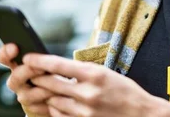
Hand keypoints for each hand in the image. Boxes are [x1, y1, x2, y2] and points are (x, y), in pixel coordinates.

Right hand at [0, 43, 53, 115]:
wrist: (63, 91)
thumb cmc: (55, 70)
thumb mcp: (49, 60)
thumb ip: (42, 56)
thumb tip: (44, 53)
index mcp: (18, 64)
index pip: (4, 57)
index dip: (6, 53)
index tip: (14, 48)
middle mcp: (17, 80)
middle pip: (15, 77)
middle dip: (29, 71)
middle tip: (43, 68)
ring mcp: (23, 95)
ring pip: (27, 95)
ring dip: (44, 90)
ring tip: (60, 85)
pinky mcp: (33, 108)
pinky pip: (37, 107)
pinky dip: (49, 102)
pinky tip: (60, 96)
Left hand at [24, 54, 169, 116]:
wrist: (140, 114)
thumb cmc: (124, 91)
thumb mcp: (106, 73)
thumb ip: (83, 71)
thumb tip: (59, 67)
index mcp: (94, 74)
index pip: (59, 65)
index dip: (40, 61)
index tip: (28, 58)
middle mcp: (88, 93)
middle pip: (51, 83)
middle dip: (38, 78)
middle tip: (31, 73)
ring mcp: (84, 111)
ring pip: (52, 101)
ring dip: (48, 95)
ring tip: (50, 89)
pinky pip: (58, 116)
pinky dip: (56, 109)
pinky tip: (61, 104)